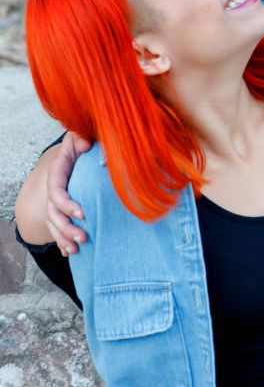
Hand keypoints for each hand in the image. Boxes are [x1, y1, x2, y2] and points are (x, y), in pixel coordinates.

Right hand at [46, 132, 90, 255]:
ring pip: (53, 223)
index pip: (55, 191)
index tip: (83, 213)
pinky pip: (57, 227)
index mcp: (58, 171)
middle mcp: (54, 187)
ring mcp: (56, 200)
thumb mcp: (81, 134)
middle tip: (84, 237)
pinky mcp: (63, 208)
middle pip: (53, 212)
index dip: (66, 204)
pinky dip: (61, 240)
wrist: (79, 143)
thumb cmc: (83, 138)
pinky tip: (68, 252)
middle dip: (66, 227)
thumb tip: (86, 146)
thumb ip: (83, 138)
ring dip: (63, 237)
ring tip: (76, 249)